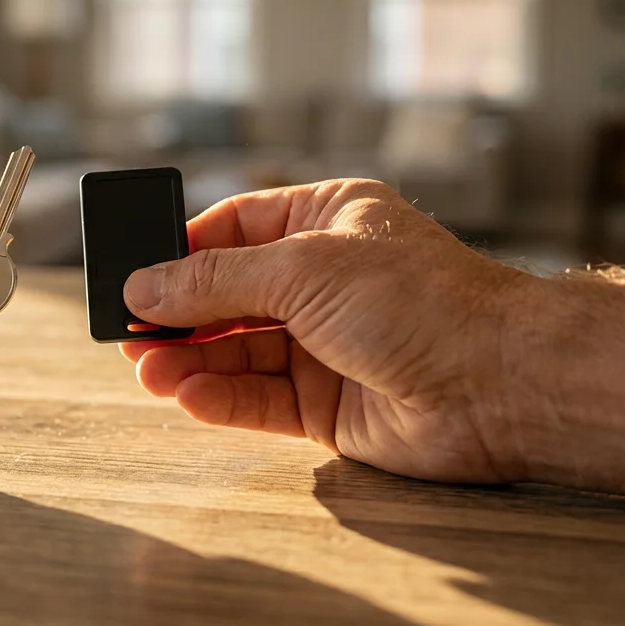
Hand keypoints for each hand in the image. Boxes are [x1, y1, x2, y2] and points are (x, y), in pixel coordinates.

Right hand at [118, 179, 533, 483]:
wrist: (498, 384)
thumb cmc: (420, 301)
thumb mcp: (302, 270)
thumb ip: (216, 281)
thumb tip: (143, 284)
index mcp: (323, 221)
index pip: (232, 229)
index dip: (180, 252)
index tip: (133, 274)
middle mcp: (320, 281)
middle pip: (225, 296)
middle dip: (177, 315)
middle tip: (126, 333)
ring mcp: (322, 344)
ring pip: (235, 352)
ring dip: (189, 360)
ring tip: (146, 369)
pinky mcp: (325, 404)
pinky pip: (257, 399)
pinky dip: (219, 398)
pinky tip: (186, 396)